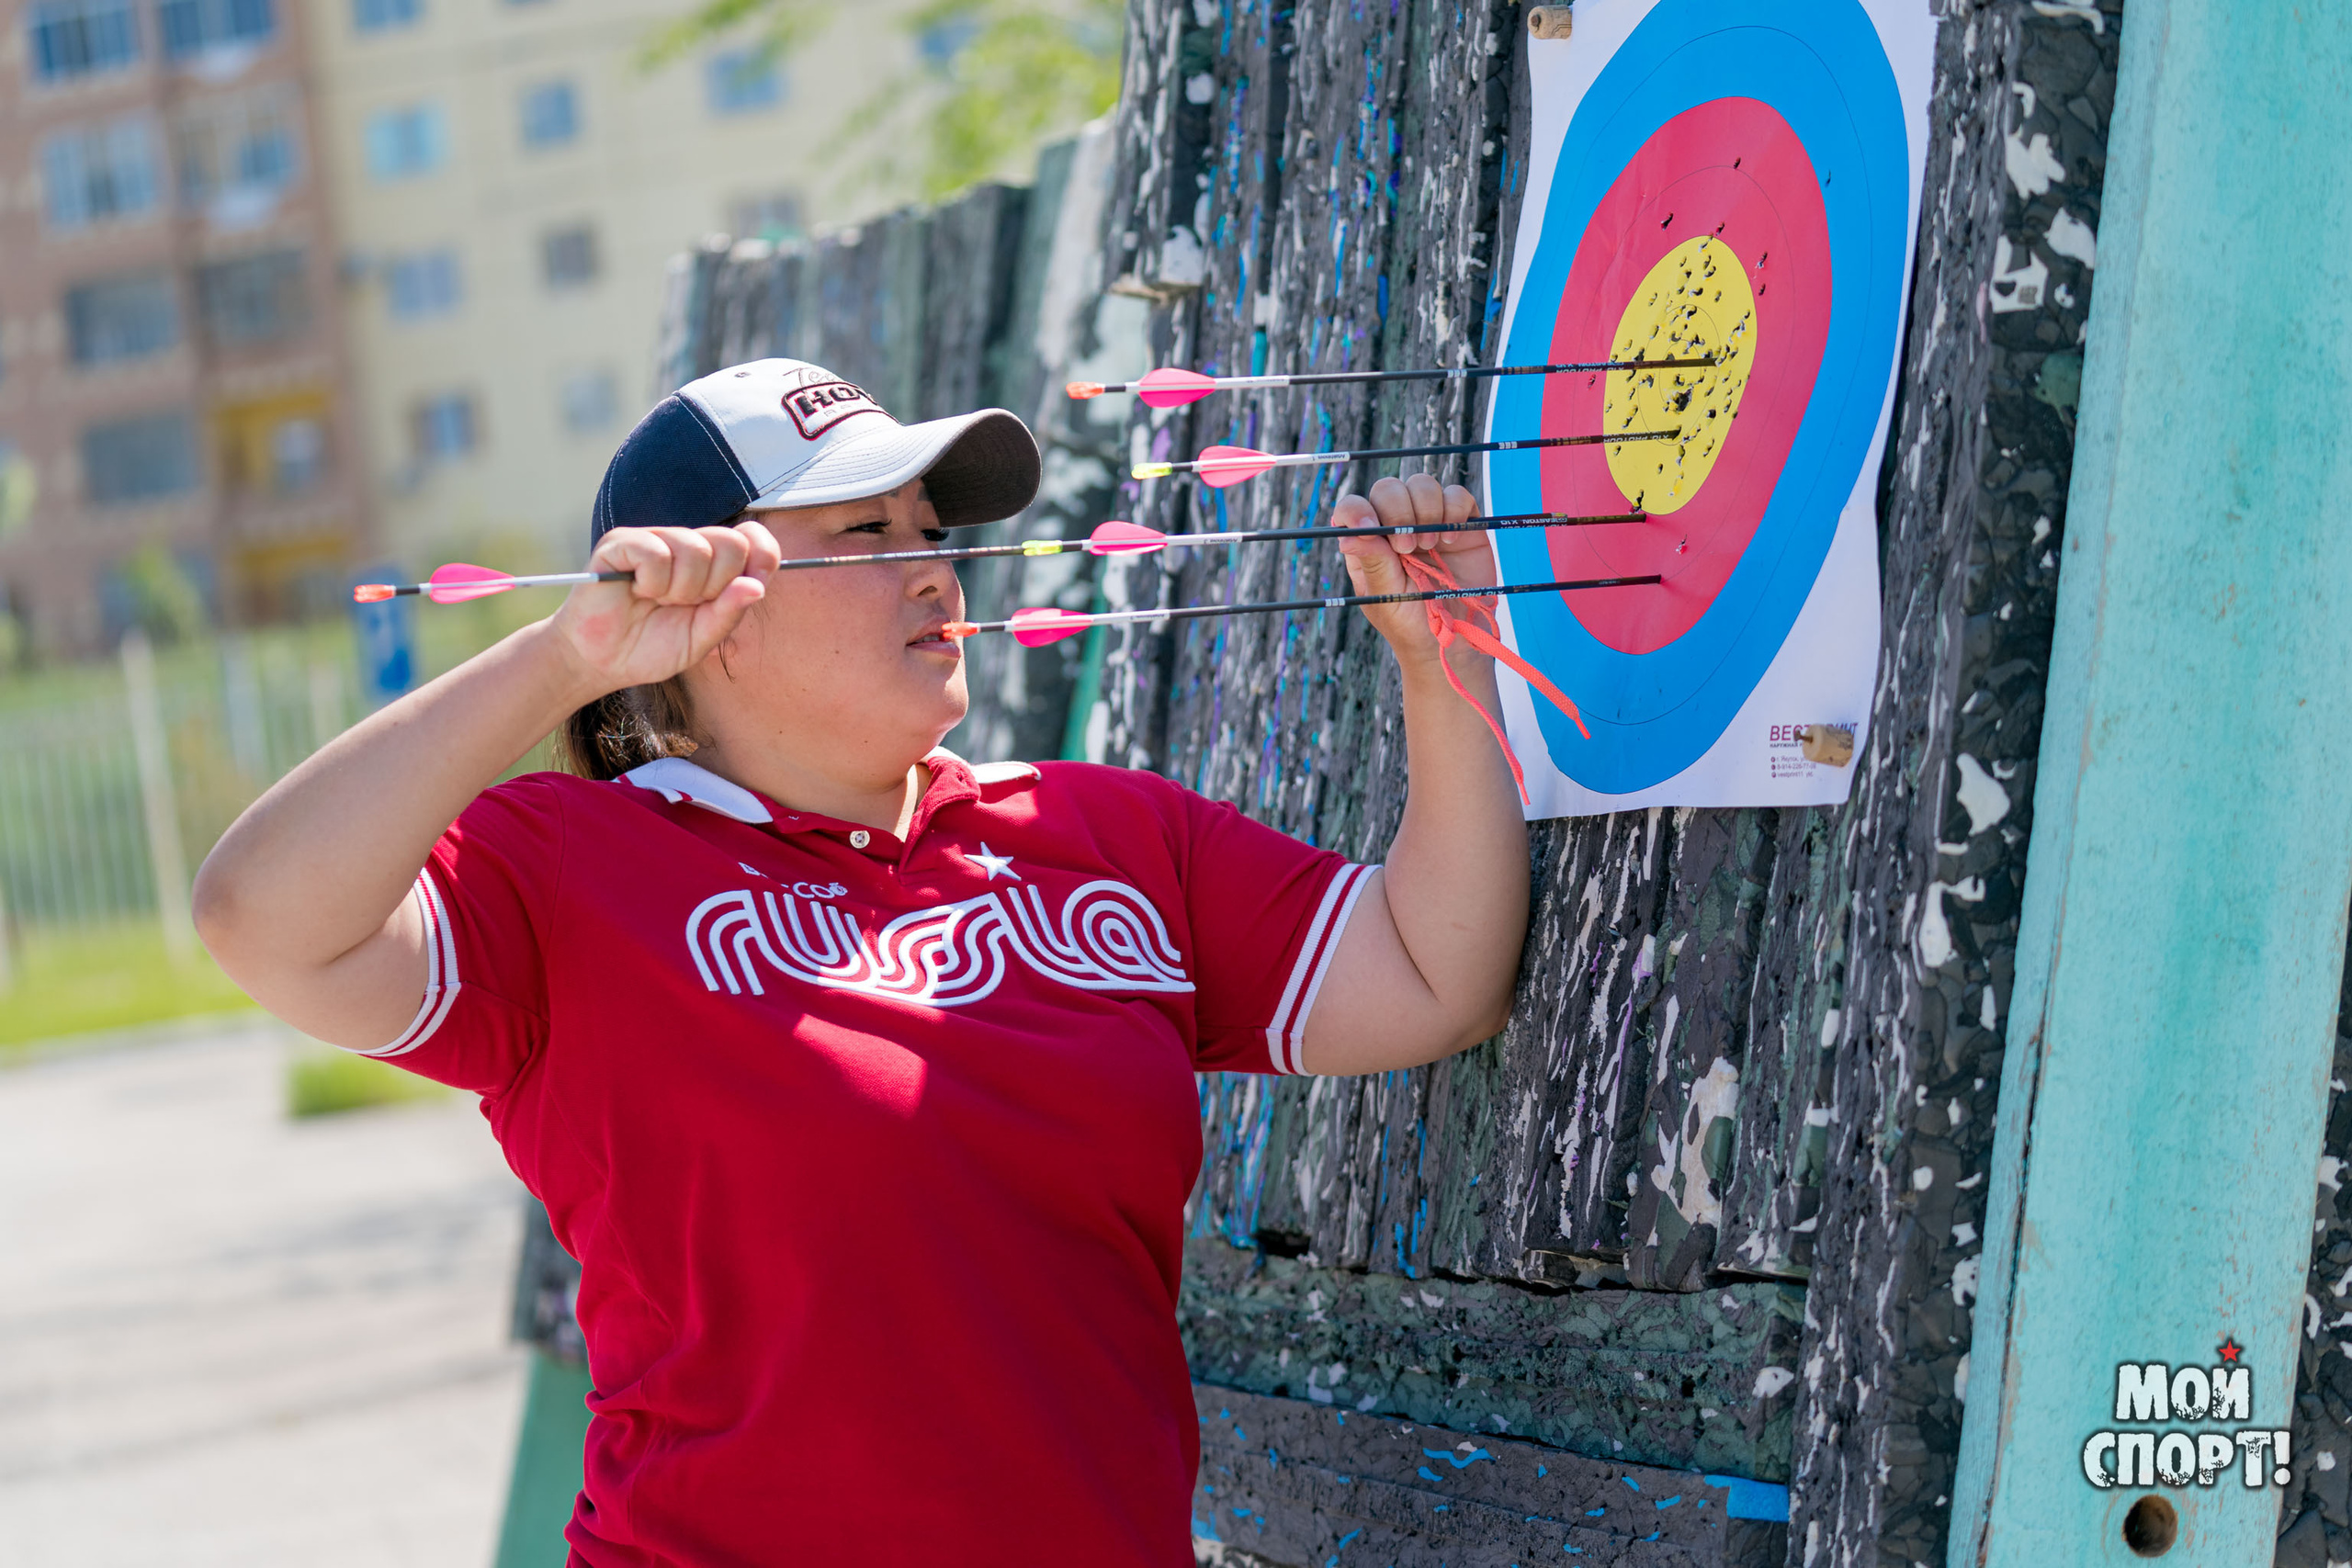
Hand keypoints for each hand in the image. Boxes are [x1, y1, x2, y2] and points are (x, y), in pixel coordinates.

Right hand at [544, 521, 782, 695]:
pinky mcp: (622, 542)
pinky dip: (652, 581)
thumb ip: (728, 613)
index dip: (762, 556)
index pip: (752, 539)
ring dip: (680, 589)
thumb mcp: (700, 639)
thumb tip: (756, 587)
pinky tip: (637, 592)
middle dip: (716, 586)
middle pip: (731, 543)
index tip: (752, 586)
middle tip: (688, 605)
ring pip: (695, 548)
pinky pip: (656, 552)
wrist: (601, 662)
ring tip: (658, 601)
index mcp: (712, 566)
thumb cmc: (651, 648)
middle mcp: (687, 545)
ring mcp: (655, 540)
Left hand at [1332, 473, 1490, 671]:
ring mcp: (1429, 520)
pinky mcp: (1460, 524)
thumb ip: (1374, 564)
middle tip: (1408, 548)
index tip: (1369, 527)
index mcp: (1369, 542)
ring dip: (1426, 510)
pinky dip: (1454, 509)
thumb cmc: (1411, 622)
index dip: (1358, 509)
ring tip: (1429, 546)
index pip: (1354, 507)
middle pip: (1389, 488)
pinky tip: (1450, 541)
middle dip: (1398, 511)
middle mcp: (1396, 525)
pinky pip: (1457, 495)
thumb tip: (1346, 535)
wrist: (1455, 639)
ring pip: (1422, 484)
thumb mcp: (1387, 597)